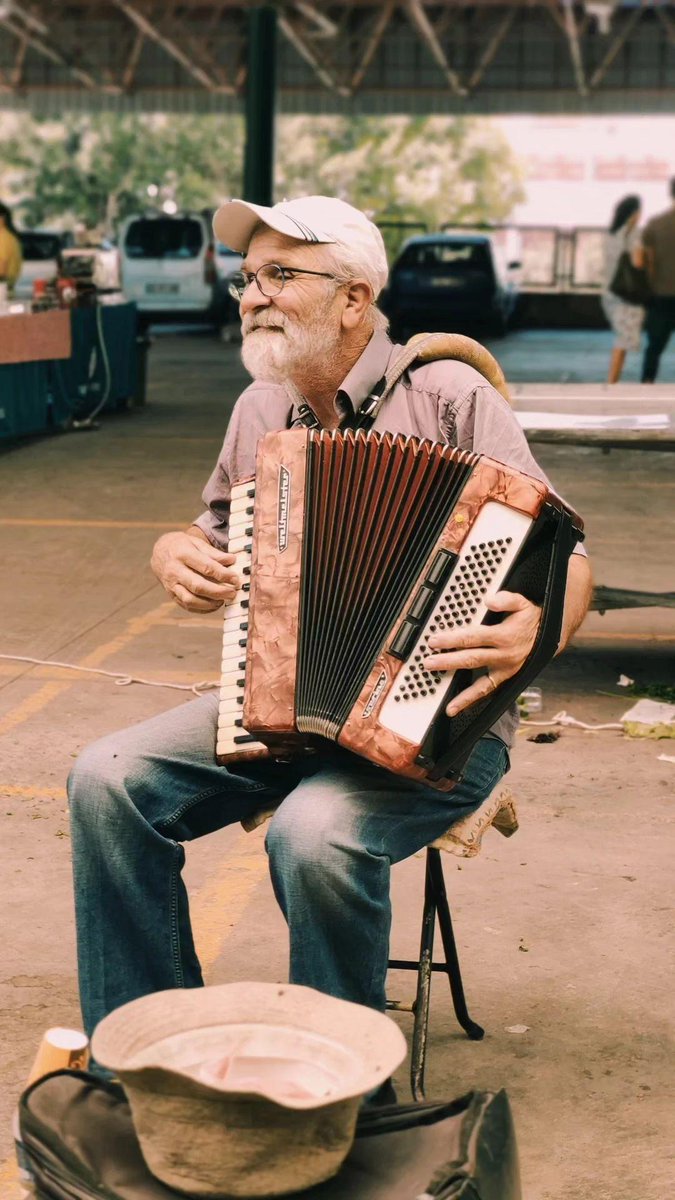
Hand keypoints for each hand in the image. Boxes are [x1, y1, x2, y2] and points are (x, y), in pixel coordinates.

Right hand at [151, 531, 239, 612]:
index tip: (235, 579)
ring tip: (223, 600)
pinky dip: (202, 609)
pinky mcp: (171, 594)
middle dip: (218, 592)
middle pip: (198, 586)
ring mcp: (171, 585)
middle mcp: (175, 570)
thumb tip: (232, 560)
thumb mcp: (196, 543)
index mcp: (182, 554)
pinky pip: (186, 606)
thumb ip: (214, 553)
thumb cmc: (181, 546)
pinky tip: (213, 604)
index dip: (223, 574)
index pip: (206, 567)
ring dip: (209, 603)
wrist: (159, 552)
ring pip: (190, 600)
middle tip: (232, 592)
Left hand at [422, 590, 540, 716]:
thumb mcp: (522, 603)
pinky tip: (454, 707)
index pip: (473, 638)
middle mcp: (504, 655)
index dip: (452, 639)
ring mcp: (505, 670)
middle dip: (448, 662)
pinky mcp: (505, 678)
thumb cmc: (530, 618)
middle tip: (428, 662)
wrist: (549, 636)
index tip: (434, 640)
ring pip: (479, 682)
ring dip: (460, 691)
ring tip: (444, 697)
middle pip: (471, 659)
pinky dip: (470, 700)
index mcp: (504, 636)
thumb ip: (506, 599)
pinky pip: (486, 691)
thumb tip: (489, 601)